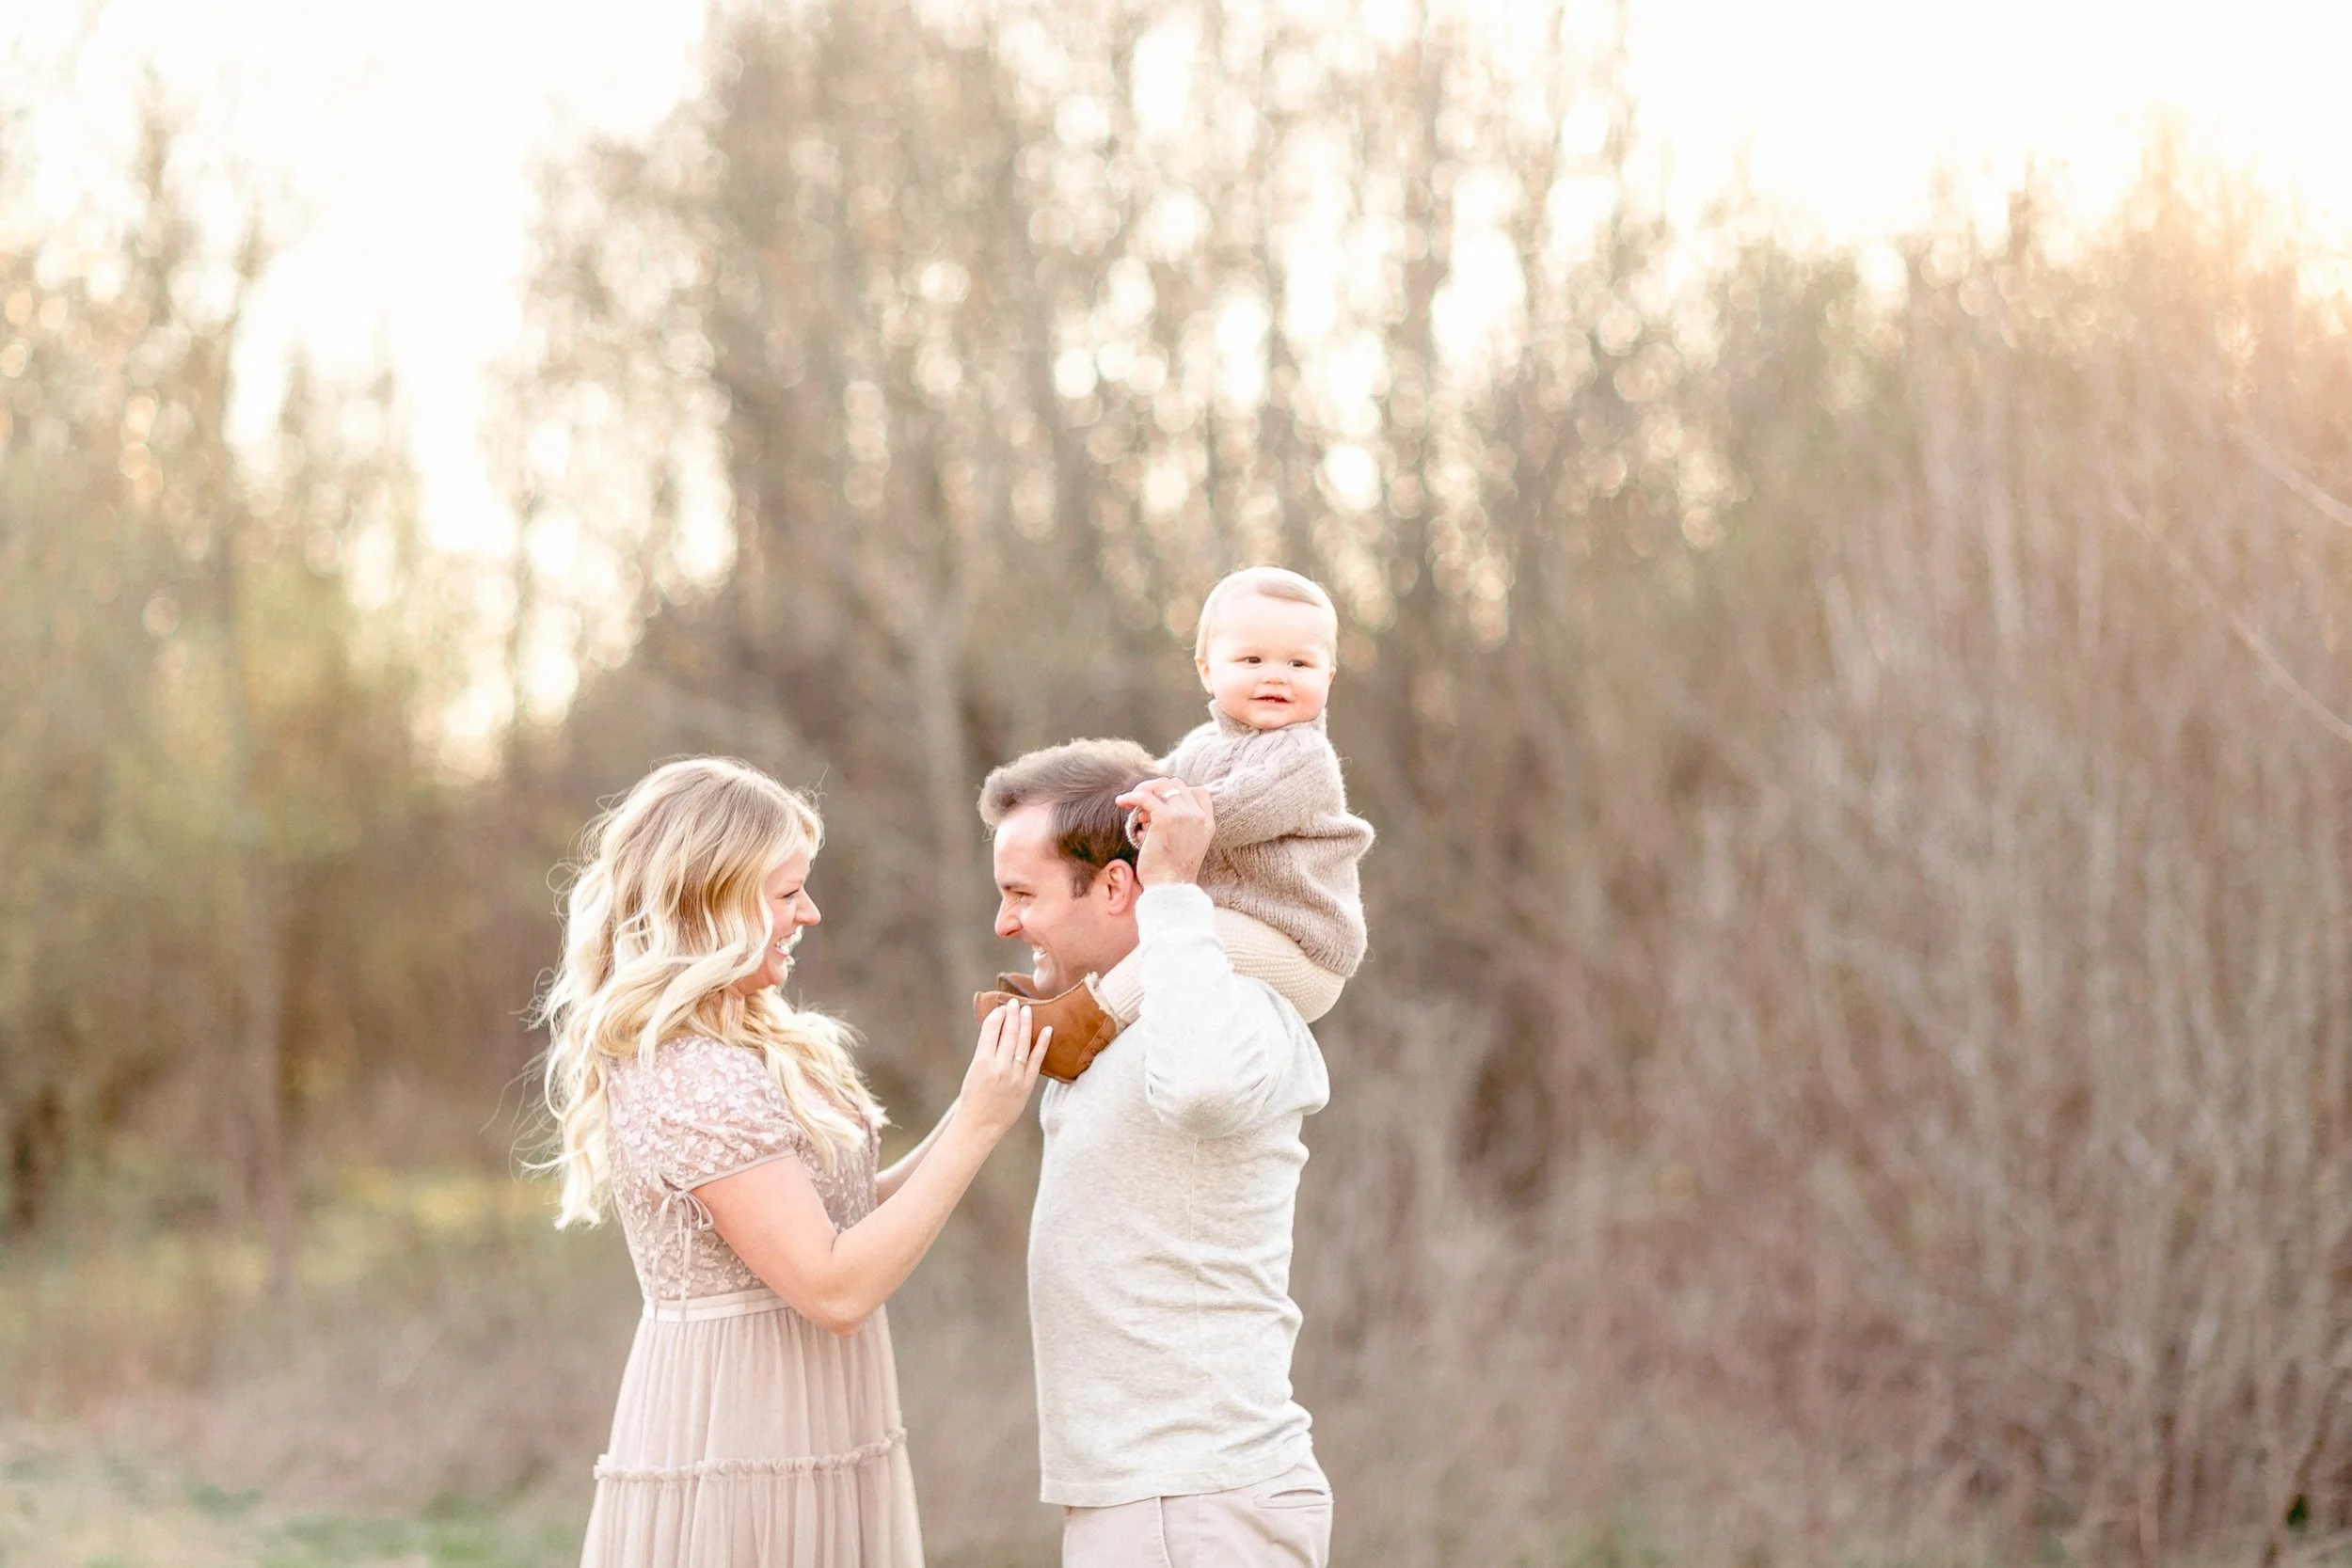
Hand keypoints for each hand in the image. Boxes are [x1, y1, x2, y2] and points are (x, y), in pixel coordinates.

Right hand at [959, 1001, 1049, 1139]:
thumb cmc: (973, 1096)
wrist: (979, 1125)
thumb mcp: (974, 1070)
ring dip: (1025, 1024)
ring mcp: (1015, 1077)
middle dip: (1012, 1015)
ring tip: (1026, 1010)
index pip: (991, 1031)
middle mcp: (1000, 1068)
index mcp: (982, 1062)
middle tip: (1014, 1002)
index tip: (1001, 1007)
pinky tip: (1048, 1029)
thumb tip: (999, 1026)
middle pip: (1008, 1034)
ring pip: (1022, 1043)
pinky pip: (1037, 1061)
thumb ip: (986, 1050)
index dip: (997, 1016)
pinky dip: (1043, 1044)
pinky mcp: (1026, 1086)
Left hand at [1114, 776, 1213, 886]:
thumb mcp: (1182, 848)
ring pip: (1161, 787)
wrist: (1171, 889)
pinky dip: (1131, 797)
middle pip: (1177, 785)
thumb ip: (1177, 829)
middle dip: (1156, 789)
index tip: (1161, 802)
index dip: (1177, 793)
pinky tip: (1120, 802)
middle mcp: (1199, 817)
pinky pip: (1145, 797)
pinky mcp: (1166, 819)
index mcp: (1207, 824)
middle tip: (1141, 801)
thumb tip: (1149, 814)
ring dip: (1144, 793)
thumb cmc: (1170, 875)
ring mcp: (1185, 816)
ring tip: (1134, 811)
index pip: (1199, 792)